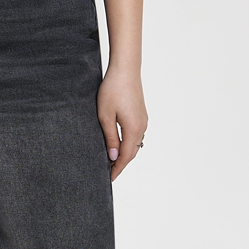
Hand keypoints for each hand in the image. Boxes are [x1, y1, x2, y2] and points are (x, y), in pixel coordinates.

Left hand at [97, 65, 146, 182]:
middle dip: (120, 164)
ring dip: (124, 153)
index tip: (109, 179)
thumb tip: (113, 156)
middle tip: (109, 173)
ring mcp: (143, 121)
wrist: (126, 69)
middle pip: (132, 153)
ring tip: (111, 161)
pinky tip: (118, 144)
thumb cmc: (113, 90)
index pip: (125, 157)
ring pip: (134, 144)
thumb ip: (109, 138)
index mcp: (133, 130)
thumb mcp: (105, 116)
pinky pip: (135, 135)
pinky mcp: (141, 115)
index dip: (117, 169)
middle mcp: (142, 127)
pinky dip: (128, 143)